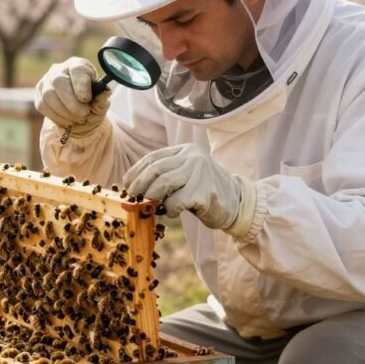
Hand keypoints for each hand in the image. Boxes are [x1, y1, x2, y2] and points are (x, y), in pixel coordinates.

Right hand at [35, 57, 110, 137]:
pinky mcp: (39, 94)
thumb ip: (102, 100)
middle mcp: (59, 70)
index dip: (81, 85)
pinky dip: (57, 116)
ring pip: (49, 95)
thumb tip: (105, 92)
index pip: (77, 70)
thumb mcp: (100, 102)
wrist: (77, 112)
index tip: (87, 99)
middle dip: (71, 102)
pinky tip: (67, 120)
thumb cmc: (90, 103)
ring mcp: (46, 81)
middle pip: (59, 81)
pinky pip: (43, 106)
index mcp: (78, 65)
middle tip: (83, 113)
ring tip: (77, 119)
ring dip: (64, 112)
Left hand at [123, 143, 254, 234]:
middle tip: (133, 198)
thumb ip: (165, 176)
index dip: (137, 171)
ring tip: (149, 206)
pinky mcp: (204, 191)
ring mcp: (200, 173)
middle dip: (140, 185)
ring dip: (152, 197)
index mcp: (186, 151)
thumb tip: (135, 187)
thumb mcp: (185, 176)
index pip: (154, 157)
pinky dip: (170, 209)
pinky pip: (177, 201)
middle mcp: (193, 157)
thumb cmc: (204, 191)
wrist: (237, 203)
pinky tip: (172, 212)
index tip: (127, 184)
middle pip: (156, 169)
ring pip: (164, 183)